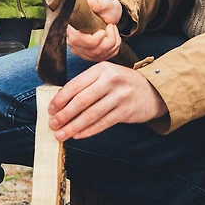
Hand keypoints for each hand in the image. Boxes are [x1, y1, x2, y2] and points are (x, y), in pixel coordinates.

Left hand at [48, 62, 167, 139]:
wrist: (152, 90)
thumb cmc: (123, 83)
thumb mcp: (106, 75)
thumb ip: (87, 85)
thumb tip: (62, 102)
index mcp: (101, 69)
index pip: (76, 84)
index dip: (61, 98)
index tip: (51, 109)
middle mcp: (111, 80)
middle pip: (82, 100)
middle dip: (64, 114)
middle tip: (53, 124)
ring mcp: (119, 96)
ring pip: (91, 114)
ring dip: (74, 126)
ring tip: (62, 134)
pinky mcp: (126, 111)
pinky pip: (103, 123)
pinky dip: (89, 131)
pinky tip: (78, 135)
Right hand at [66, 0, 122, 62]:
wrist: (106, 14)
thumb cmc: (103, 8)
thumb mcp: (102, 2)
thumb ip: (96, 2)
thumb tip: (90, 2)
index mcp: (71, 27)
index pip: (77, 41)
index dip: (94, 39)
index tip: (104, 30)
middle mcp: (72, 42)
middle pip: (92, 51)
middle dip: (109, 40)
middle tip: (112, 27)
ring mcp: (80, 51)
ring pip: (100, 55)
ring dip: (113, 43)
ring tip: (113, 30)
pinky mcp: (88, 57)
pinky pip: (104, 58)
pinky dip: (114, 48)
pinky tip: (112, 38)